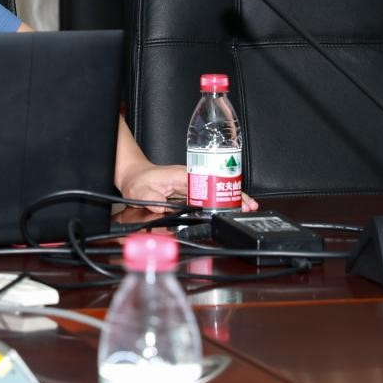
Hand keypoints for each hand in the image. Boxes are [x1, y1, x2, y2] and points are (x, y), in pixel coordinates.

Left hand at [120, 163, 258, 212]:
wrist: (133, 176)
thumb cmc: (138, 180)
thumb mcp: (140, 191)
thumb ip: (151, 200)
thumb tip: (161, 206)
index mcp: (181, 175)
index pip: (206, 180)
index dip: (221, 189)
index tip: (232, 197)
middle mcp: (189, 178)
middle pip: (216, 184)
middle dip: (233, 194)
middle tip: (248, 205)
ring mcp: (190, 184)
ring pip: (215, 190)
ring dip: (230, 198)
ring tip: (246, 206)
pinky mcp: (189, 190)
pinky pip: (208, 195)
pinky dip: (220, 201)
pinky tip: (230, 208)